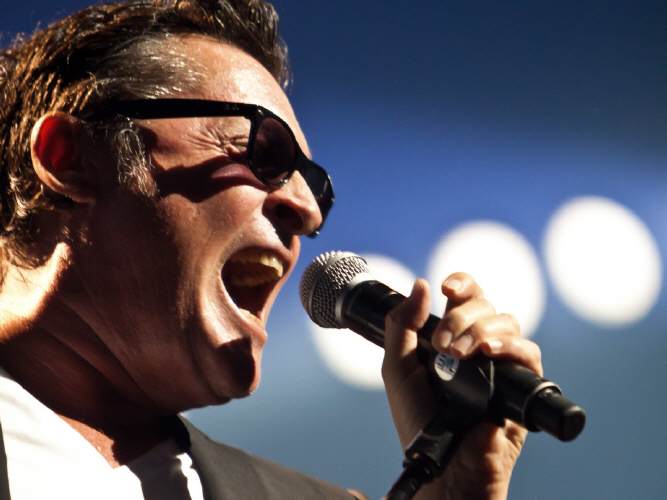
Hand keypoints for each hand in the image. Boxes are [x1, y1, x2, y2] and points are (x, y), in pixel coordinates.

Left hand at [382, 273, 542, 499]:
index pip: (467, 298)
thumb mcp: (398, 369)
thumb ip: (402, 326)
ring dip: (482, 329)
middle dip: (461, 316)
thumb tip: (421, 284)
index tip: (445, 287)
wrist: (441, 464)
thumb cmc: (418, 420)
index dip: (462, 284)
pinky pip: (529, 352)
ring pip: (508, 322)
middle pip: (485, 305)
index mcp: (454, 337)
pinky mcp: (521, 385)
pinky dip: (510, 346)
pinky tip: (488, 353)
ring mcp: (502, 363)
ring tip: (461, 352)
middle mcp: (480, 345)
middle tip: (443, 343)